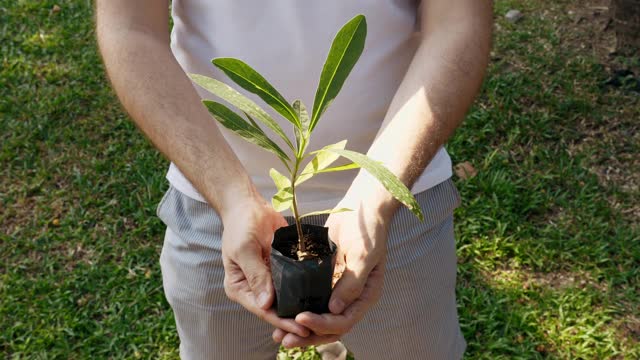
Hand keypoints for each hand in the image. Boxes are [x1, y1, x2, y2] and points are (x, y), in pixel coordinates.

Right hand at [221, 195, 309, 337]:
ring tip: (323, 320)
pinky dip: (305, 292)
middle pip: (276, 310)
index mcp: (240, 288)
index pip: (262, 310)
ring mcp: (269, 279)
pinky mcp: (282, 268)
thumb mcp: (245, 249)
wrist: (248, 205)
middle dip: (294, 321)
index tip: (301, 329)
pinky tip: (322, 299)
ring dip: (302, 310)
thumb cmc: (241, 225)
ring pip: (287, 300)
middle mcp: (254, 288)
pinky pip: (294, 284)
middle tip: (317, 331)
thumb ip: (256, 275)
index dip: (282, 321)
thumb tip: (266, 303)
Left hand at [272, 208, 387, 347]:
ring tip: (277, 334)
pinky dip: (297, 307)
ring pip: (318, 317)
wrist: (360, 209)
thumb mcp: (363, 255)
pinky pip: (310, 300)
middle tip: (284, 340)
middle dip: (307, 335)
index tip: (301, 319)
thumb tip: (334, 310)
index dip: (323, 324)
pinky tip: (280, 310)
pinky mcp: (323, 281)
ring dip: (299, 328)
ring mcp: (336, 291)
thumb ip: (352, 283)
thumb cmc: (367, 231)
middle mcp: (351, 298)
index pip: (344, 321)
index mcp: (365, 296)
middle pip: (329, 327)